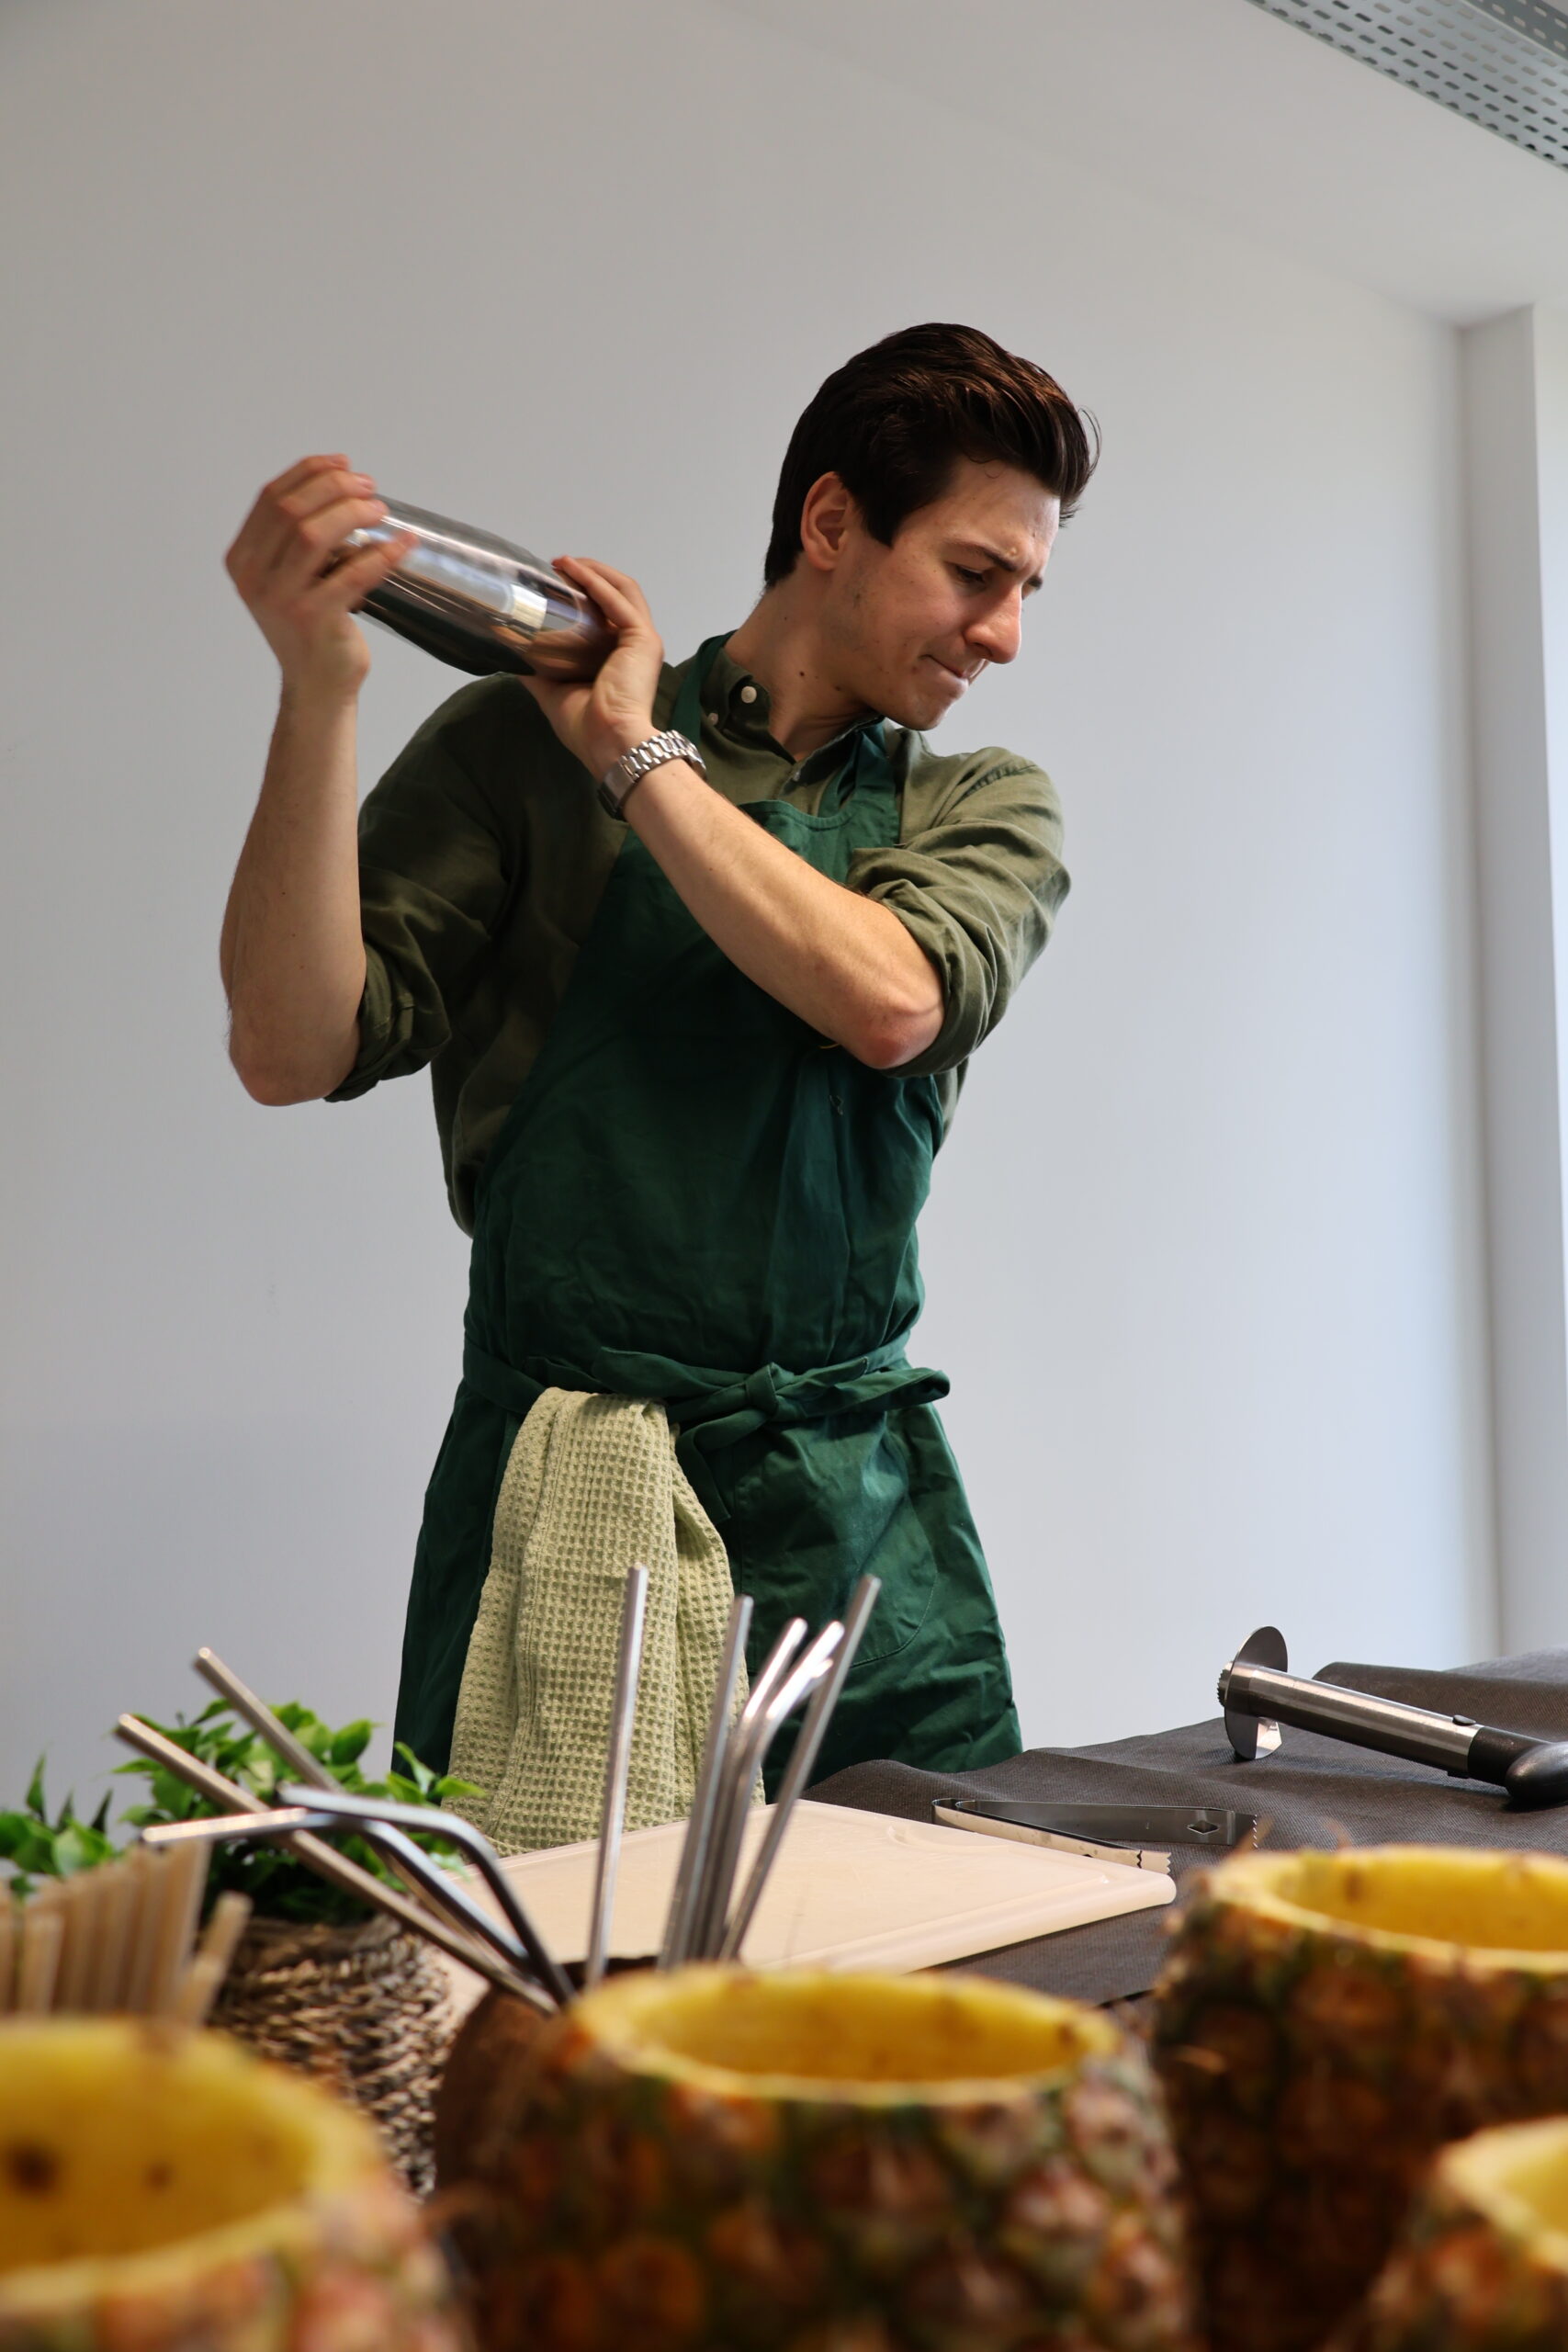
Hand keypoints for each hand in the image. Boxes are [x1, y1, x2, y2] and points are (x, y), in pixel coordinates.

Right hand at [224, 455, 414, 703]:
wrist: (316, 686)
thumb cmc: (312, 628)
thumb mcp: (292, 577)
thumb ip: (299, 538)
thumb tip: (343, 486)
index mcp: (243, 559)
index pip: (272, 497)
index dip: (309, 472)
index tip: (344, 464)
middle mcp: (254, 577)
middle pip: (293, 509)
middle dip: (336, 487)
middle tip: (370, 488)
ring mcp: (280, 598)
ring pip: (314, 534)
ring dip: (353, 513)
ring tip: (381, 510)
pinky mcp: (312, 618)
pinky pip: (352, 574)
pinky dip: (381, 554)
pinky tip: (402, 545)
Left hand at [522, 555, 663, 778]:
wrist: (609, 744)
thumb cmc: (587, 727)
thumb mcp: (553, 692)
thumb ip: (536, 671)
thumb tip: (510, 653)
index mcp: (622, 657)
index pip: (608, 613)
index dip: (585, 593)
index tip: (556, 582)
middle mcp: (636, 645)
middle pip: (617, 594)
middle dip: (588, 574)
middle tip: (557, 566)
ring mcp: (643, 640)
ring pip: (622, 589)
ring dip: (593, 571)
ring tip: (564, 562)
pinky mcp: (642, 638)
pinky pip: (618, 601)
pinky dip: (596, 582)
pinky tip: (574, 570)